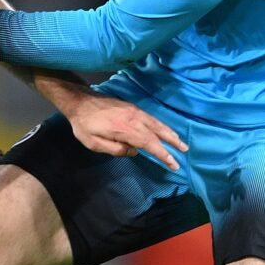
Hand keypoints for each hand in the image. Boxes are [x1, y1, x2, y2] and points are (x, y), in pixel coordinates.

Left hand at [61, 90, 185, 169]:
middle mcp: (133, 118)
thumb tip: (134, 152)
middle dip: (172, 142)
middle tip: (184, 150)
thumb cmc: (84, 125)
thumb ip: (115, 149)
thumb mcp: (94, 143)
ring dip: (169, 132)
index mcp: (125, 129)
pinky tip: (163, 130)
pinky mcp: (132, 107)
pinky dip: (160, 125)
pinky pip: (151, 118)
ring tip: (179, 141)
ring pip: (156, 123)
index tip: (173, 163)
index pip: (149, 143)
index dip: (163, 154)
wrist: (80, 101)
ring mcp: (134, 111)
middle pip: (157, 132)